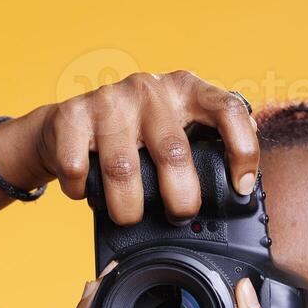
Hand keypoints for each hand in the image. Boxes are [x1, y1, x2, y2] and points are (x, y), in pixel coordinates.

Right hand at [0, 71, 258, 225]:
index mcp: (187, 90)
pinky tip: (87, 194)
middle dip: (181, 199)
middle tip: (178, 215)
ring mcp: (110, 100)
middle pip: (174, 152)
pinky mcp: (71, 114)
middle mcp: (151, 90)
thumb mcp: (177, 129)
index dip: (242, 151)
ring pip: (123, 168)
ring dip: (129, 207)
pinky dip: (83, 191)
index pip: (229, 110)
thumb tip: (242, 190)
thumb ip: (207, 147)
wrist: (66, 123)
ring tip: (130, 217)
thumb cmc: (135, 135)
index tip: (240, 187)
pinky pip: (78, 166)